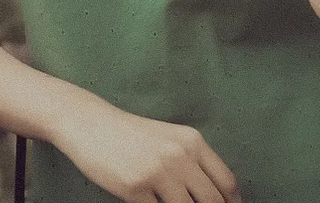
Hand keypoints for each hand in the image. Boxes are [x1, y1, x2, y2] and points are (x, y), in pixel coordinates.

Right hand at [50, 88, 241, 202]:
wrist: (92, 124)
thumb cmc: (132, 136)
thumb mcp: (169, 140)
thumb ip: (193, 164)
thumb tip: (218, 198)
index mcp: (192, 141)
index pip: (227, 183)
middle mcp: (179, 155)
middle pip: (212, 202)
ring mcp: (157, 172)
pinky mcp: (135, 188)